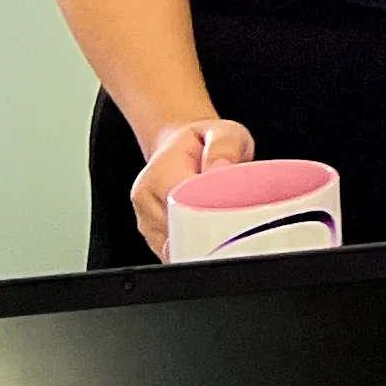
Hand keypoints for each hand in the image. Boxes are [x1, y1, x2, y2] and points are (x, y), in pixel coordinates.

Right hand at [129, 118, 253, 258]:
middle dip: (209, 238)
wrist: (183, 149)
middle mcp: (148, 203)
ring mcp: (149, 223)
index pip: (180, 208)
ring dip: (203, 246)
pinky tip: (213, 238)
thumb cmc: (204, 142)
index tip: (232, 220)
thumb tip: (221, 169)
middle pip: (178, 235)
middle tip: (237, 228)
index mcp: (160, 175)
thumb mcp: (223, 132)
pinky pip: (176, 253)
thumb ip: (224, 146)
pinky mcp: (156, 238)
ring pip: (176, 250)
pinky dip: (197, 250)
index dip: (208, 219)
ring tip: (226, 228)